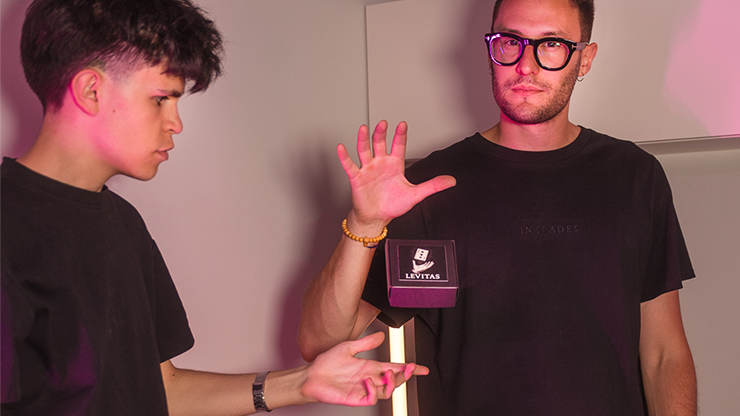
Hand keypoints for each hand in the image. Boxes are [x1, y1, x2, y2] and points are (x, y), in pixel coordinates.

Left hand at [302, 332, 428, 406]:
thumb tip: (381, 335)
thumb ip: (366, 343)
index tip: (422, 369)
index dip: (409, 369)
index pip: (394, 368)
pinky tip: (368, 380)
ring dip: (392, 382)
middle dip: (405, 375)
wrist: (311, 376)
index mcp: (370, 367)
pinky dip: (374, 389)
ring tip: (389, 373)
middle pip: (395, 380)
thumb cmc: (327, 363)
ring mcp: (364, 389)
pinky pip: (372, 397)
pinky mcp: (356, 398)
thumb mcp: (349, 347)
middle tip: (409, 368)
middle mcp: (370, 378)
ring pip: (388, 390)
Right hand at [338, 120, 455, 228]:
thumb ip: (433, 186)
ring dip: (363, 139)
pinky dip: (345, 157)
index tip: (403, 124)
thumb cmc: (393, 205)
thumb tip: (451, 181)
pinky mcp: (357, 178)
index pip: (398, 146)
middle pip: (379, 143)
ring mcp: (368, 169)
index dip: (400, 135)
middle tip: (383, 123)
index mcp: (395, 165)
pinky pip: (350, 166)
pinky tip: (342, 148)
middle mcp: (380, 164)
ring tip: (363, 128)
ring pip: (364, 150)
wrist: (377, 218)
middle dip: (381, 133)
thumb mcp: (415, 194)